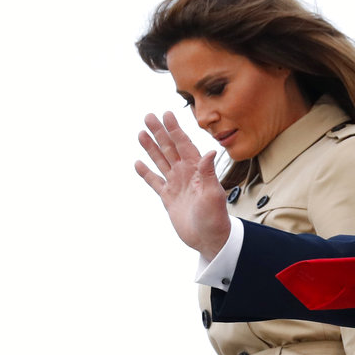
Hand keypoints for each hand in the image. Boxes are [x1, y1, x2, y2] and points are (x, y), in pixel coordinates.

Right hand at [134, 111, 230, 259]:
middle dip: (159, 132)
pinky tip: (138, 163)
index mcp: (197, 170)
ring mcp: (176, 185)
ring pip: (161, 161)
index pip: (183, 145)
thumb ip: (209, 173)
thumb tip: (210, 152)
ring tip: (141, 133)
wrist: (209, 239)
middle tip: (148, 116)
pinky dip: (146, 173)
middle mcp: (186, 174)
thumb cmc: (216, 218)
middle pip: (169, 148)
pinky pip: (155, 182)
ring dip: (151, 148)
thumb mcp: (213, 195)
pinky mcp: (169, 198)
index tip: (167, 114)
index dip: (175, 130)